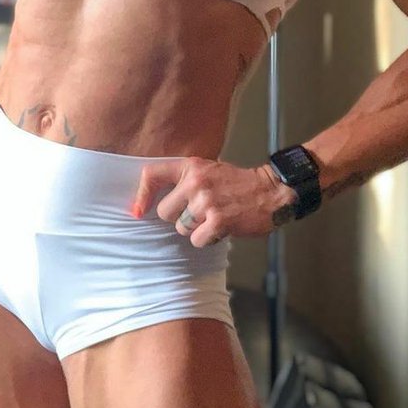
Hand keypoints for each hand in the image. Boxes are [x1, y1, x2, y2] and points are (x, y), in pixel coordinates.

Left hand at [130, 158, 298, 245]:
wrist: (270, 191)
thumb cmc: (236, 183)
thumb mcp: (208, 170)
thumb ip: (184, 180)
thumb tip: (151, 203)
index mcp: (190, 166)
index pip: (152, 174)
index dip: (141, 195)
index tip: (137, 211)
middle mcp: (195, 182)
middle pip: (164, 213)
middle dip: (179, 218)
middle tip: (199, 213)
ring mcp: (206, 202)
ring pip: (181, 228)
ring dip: (195, 229)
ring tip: (214, 217)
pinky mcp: (218, 221)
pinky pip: (197, 240)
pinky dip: (207, 239)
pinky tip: (221, 228)